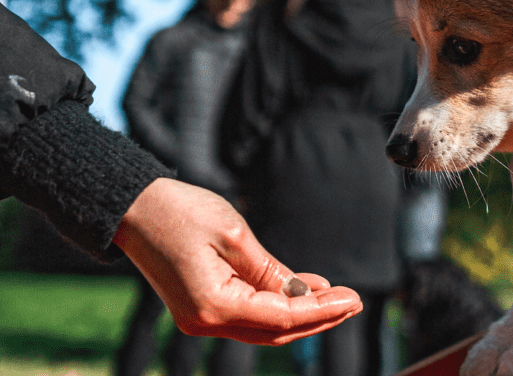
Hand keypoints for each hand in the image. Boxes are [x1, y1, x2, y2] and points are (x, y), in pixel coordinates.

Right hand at [113, 178, 361, 344]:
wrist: (132, 207)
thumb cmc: (180, 212)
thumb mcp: (236, 236)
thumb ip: (272, 271)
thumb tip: (304, 293)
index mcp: (213, 306)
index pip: (282, 318)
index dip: (323, 310)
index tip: (355, 298)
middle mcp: (205, 322)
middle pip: (276, 331)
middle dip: (319, 318)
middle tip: (355, 302)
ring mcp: (201, 318)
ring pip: (264, 326)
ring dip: (302, 313)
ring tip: (339, 297)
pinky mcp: (201, 307)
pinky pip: (249, 314)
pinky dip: (279, 304)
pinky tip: (306, 290)